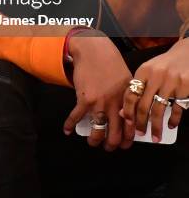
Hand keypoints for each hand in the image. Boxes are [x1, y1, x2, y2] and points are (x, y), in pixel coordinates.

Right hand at [63, 30, 131, 150]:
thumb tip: (127, 114)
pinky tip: (67, 131)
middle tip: (108, 147)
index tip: (123, 144)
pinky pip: (76, 116)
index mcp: (126, 101)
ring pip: (97, 130)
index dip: (127, 140)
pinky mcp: (83, 98)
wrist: (93, 50)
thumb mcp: (127, 80)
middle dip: (111, 145)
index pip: (130, 127)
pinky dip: (70, 125)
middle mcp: (114, 104)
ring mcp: (98, 102)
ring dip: (94, 140)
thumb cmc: (111, 63)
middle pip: (114, 134)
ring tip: (92, 142)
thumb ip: (128, 98)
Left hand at [121, 38, 188, 142]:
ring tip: (155, 137)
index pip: (131, 94)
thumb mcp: (149, 72)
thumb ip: (137, 88)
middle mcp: (155, 76)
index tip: (128, 124)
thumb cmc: (164, 65)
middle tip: (140, 134)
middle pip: (144, 105)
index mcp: (143, 71)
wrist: (187, 54)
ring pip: (160, 110)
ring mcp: (171, 82)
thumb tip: (124, 111)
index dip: (128, 111)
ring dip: (156, 126)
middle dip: (141, 122)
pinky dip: (174, 120)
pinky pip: (177, 108)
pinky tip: (170, 126)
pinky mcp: (185, 87)